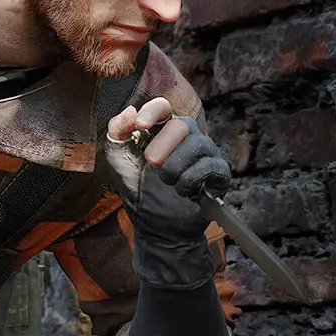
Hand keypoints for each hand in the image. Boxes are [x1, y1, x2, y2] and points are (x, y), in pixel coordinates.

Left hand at [101, 97, 229, 288]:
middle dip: (163, 145)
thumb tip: (129, 110)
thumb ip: (117, 132)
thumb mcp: (118, 160)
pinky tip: (183, 191)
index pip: (163, 107)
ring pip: (199, 144)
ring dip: (176, 165)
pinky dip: (192, 179)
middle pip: (183, 124)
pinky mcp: (218, 174)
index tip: (139, 126)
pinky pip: (212, 165)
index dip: (153, 111)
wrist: (156, 228)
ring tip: (166, 182)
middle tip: (151, 164)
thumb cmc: (139, 191)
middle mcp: (187, 138)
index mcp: (162, 130)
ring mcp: (205, 155)